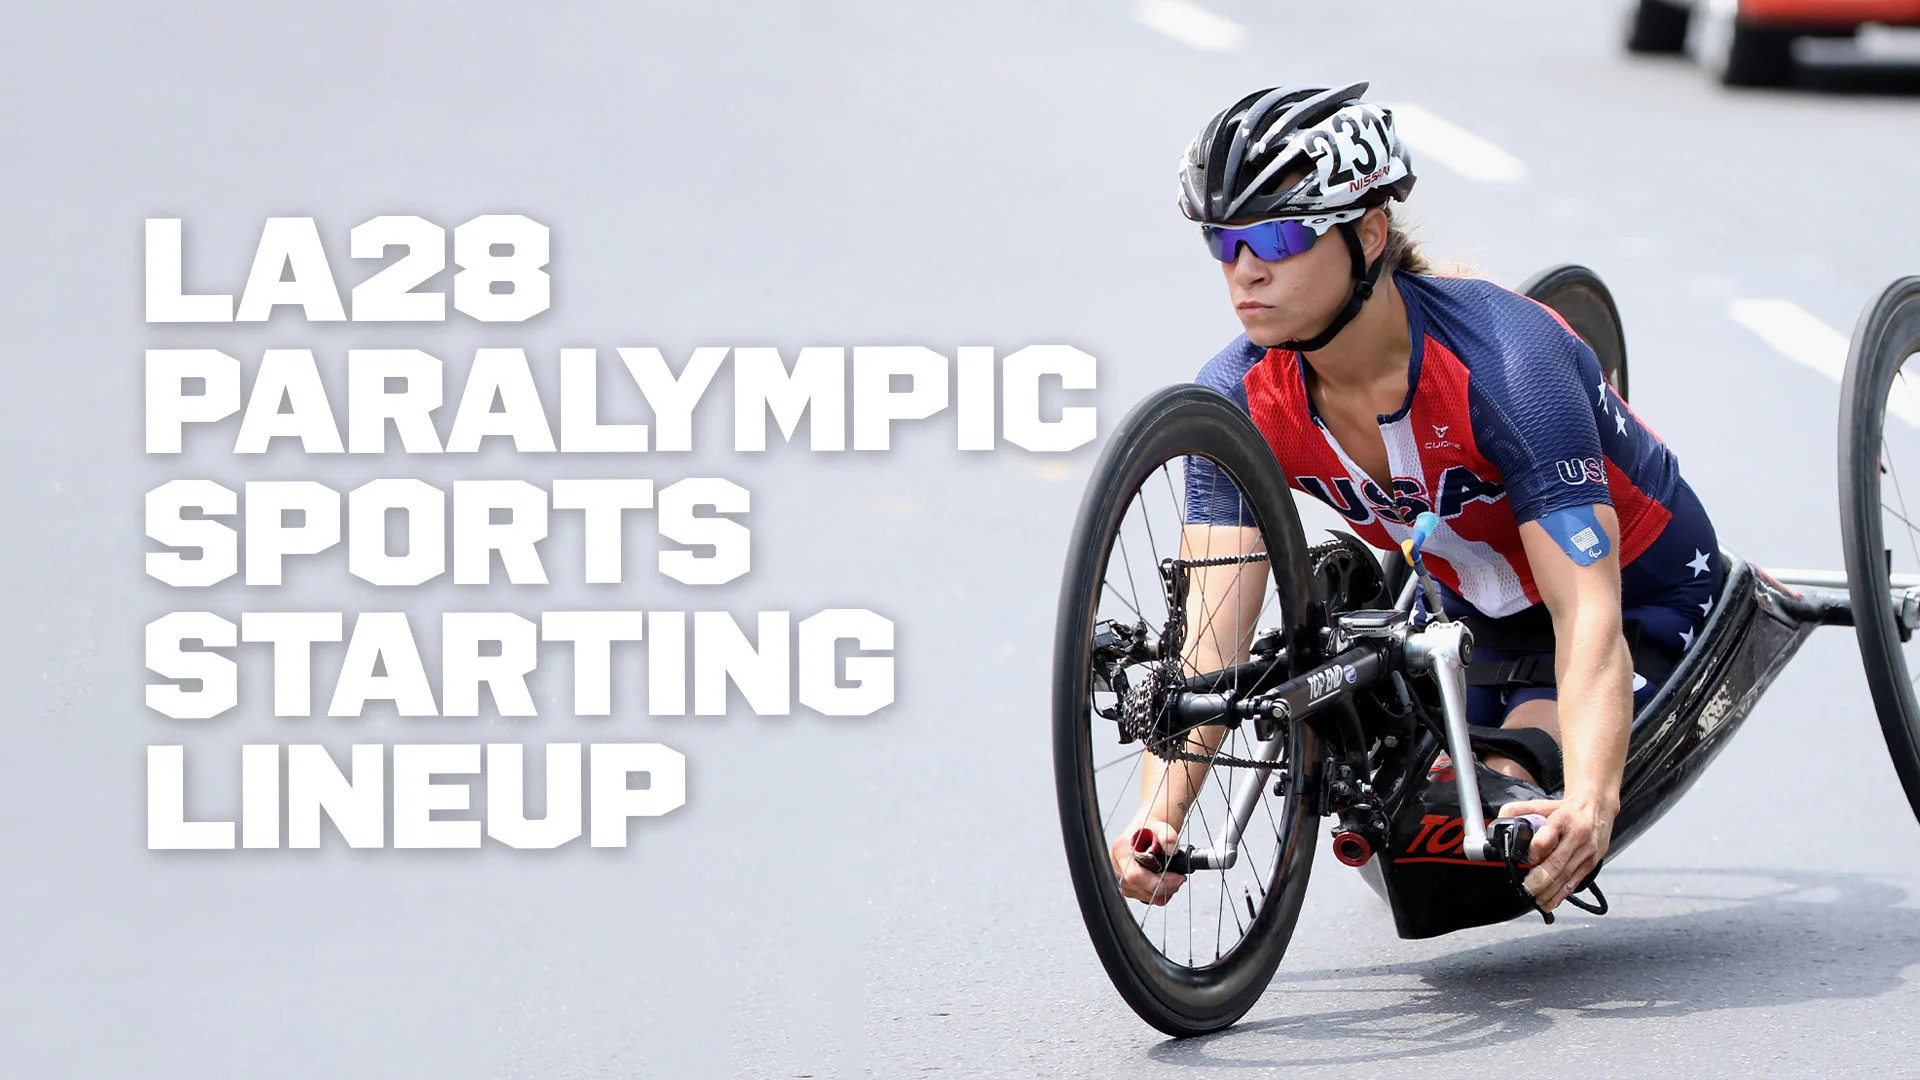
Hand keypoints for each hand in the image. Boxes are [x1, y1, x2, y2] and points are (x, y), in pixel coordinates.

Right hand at [1109, 818, 1186, 904]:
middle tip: (1179, 876)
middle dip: (1165, 886)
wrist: (1148, 830)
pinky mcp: (1128, 886)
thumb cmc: (1152, 828)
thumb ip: (1168, 835)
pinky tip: (1165, 880)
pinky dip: (1159, 892)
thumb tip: (1171, 849)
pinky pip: (1145, 897)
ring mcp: (1121, 878)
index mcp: (1120, 851)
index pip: (1135, 876)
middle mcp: (1117, 867)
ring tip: (1172, 875)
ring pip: (1144, 896)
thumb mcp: (1162, 826)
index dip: (1158, 881)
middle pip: (1140, 889)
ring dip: (1163, 890)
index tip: (1177, 877)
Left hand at [1498, 796, 1614, 911]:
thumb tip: (1500, 819)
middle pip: (1556, 863)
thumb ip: (1519, 810)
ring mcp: (1587, 851)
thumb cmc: (1566, 810)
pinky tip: (1550, 902)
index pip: (1545, 839)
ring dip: (1549, 891)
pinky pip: (1576, 881)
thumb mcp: (1543, 805)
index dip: (1534, 852)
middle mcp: (1577, 836)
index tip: (1528, 858)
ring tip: (1536, 900)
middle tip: (1526, 889)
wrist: (1596, 807)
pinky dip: (1562, 894)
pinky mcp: (1592, 862)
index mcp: (1562, 819)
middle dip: (1539, 881)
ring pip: (1566, 876)